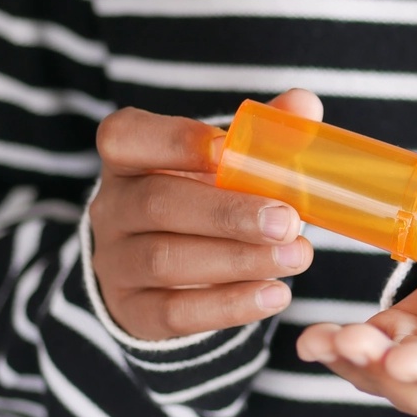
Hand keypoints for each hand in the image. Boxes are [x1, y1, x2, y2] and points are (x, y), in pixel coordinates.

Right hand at [89, 89, 320, 339]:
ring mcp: (115, 262)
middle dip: (228, 213)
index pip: (127, 138)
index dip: (176, 141)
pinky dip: (230, 305)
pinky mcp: (133, 311)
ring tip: (298, 257)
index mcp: (128, 157)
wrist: (162, 274)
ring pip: (166, 260)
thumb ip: (264, 133)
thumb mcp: (225, 164)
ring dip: (240, 260)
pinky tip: (276, 295)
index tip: (230, 149)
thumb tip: (304, 104)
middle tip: (288, 221)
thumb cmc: (203, 198)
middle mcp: (111, 207)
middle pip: (157, 204)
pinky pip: (175, 312)